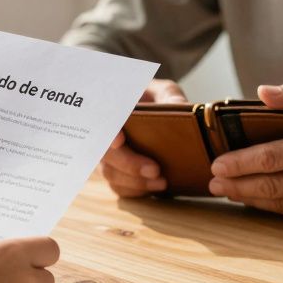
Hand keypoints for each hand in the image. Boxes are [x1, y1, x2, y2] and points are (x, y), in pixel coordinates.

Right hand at [102, 78, 187, 197]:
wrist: (155, 116)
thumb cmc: (155, 100)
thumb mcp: (166, 92)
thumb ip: (170, 97)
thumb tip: (181, 109)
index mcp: (112, 110)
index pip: (102, 121)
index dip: (108, 133)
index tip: (120, 141)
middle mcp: (105, 135)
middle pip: (105, 154)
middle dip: (129, 164)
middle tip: (155, 169)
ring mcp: (109, 156)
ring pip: (111, 173)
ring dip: (135, 181)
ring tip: (162, 182)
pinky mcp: (117, 174)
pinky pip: (119, 187)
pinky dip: (136, 191)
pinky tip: (156, 188)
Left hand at [207, 82, 282, 217]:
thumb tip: (261, 92)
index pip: (273, 158)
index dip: (241, 162)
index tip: (217, 163)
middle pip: (272, 186)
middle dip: (238, 185)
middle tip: (213, 181)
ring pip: (282, 204)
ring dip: (251, 198)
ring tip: (227, 190)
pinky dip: (273, 206)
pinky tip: (256, 198)